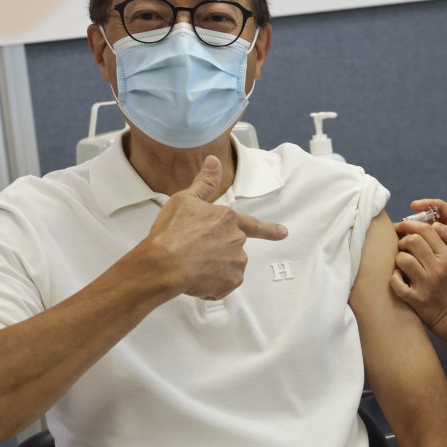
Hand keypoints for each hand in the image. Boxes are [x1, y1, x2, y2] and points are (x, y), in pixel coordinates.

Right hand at [143, 156, 286, 300]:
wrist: (164, 263)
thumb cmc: (171, 231)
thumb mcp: (185, 199)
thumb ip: (204, 183)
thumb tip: (214, 161)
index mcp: (228, 218)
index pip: (253, 224)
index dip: (269, 230)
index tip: (283, 233)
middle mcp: (237, 239)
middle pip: (232, 247)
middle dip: (217, 252)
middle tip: (194, 253)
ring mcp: (236, 261)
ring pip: (229, 266)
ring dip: (215, 268)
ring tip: (192, 265)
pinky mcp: (231, 281)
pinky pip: (224, 285)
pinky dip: (212, 285)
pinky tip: (195, 279)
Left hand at [390, 220, 446, 329]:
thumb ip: (433, 245)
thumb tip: (408, 229)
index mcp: (446, 256)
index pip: (426, 230)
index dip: (409, 225)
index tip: (401, 227)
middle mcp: (437, 268)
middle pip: (412, 241)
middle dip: (403, 242)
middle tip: (402, 248)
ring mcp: (426, 284)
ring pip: (402, 259)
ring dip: (398, 260)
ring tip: (402, 265)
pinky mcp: (415, 298)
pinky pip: (395, 281)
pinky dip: (394, 278)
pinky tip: (399, 279)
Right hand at [397, 199, 446, 300]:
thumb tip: (434, 226)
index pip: (440, 207)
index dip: (426, 204)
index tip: (413, 206)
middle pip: (428, 217)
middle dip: (414, 220)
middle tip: (401, 225)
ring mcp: (442, 240)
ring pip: (424, 231)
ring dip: (412, 232)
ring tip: (399, 235)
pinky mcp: (436, 252)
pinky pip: (423, 244)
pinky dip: (414, 244)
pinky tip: (405, 247)